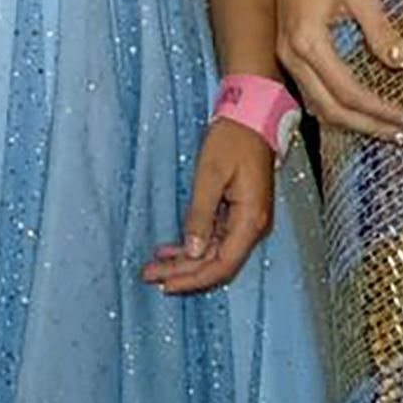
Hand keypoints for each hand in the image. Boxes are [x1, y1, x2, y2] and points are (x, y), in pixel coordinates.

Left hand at [143, 117, 277, 292]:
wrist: (253, 116)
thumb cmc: (232, 139)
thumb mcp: (210, 174)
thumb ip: (201, 214)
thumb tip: (193, 251)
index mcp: (250, 220)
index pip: (223, 265)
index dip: (194, 279)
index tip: (166, 285)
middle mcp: (252, 226)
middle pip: (216, 263)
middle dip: (182, 273)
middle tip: (149, 275)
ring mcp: (246, 220)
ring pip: (213, 253)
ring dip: (184, 261)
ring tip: (153, 266)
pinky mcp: (238, 212)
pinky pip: (214, 238)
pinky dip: (192, 245)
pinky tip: (170, 249)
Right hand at [272, 0, 402, 141]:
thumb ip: (379, 29)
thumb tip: (401, 61)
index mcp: (307, 42)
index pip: (348, 92)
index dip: (378, 110)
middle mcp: (291, 56)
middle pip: (329, 110)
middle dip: (366, 126)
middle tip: (399, 134)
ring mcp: (286, 56)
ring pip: (317, 106)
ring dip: (350, 121)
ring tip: (383, 127)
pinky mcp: (288, 53)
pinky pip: (312, 92)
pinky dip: (336, 106)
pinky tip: (358, 107)